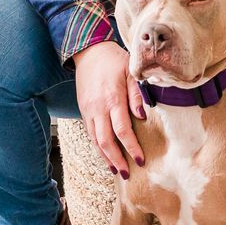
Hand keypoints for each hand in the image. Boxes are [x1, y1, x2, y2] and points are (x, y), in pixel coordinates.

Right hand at [72, 40, 143, 177]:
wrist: (89, 51)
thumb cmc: (114, 60)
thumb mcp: (131, 71)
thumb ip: (137, 94)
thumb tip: (142, 116)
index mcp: (112, 98)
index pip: (122, 130)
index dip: (131, 147)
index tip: (140, 160)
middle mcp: (98, 108)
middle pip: (105, 141)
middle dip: (117, 160)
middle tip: (127, 173)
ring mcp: (88, 110)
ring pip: (95, 140)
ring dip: (105, 157)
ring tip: (116, 170)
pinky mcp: (83, 110)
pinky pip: (90, 133)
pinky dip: (98, 147)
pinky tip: (106, 155)